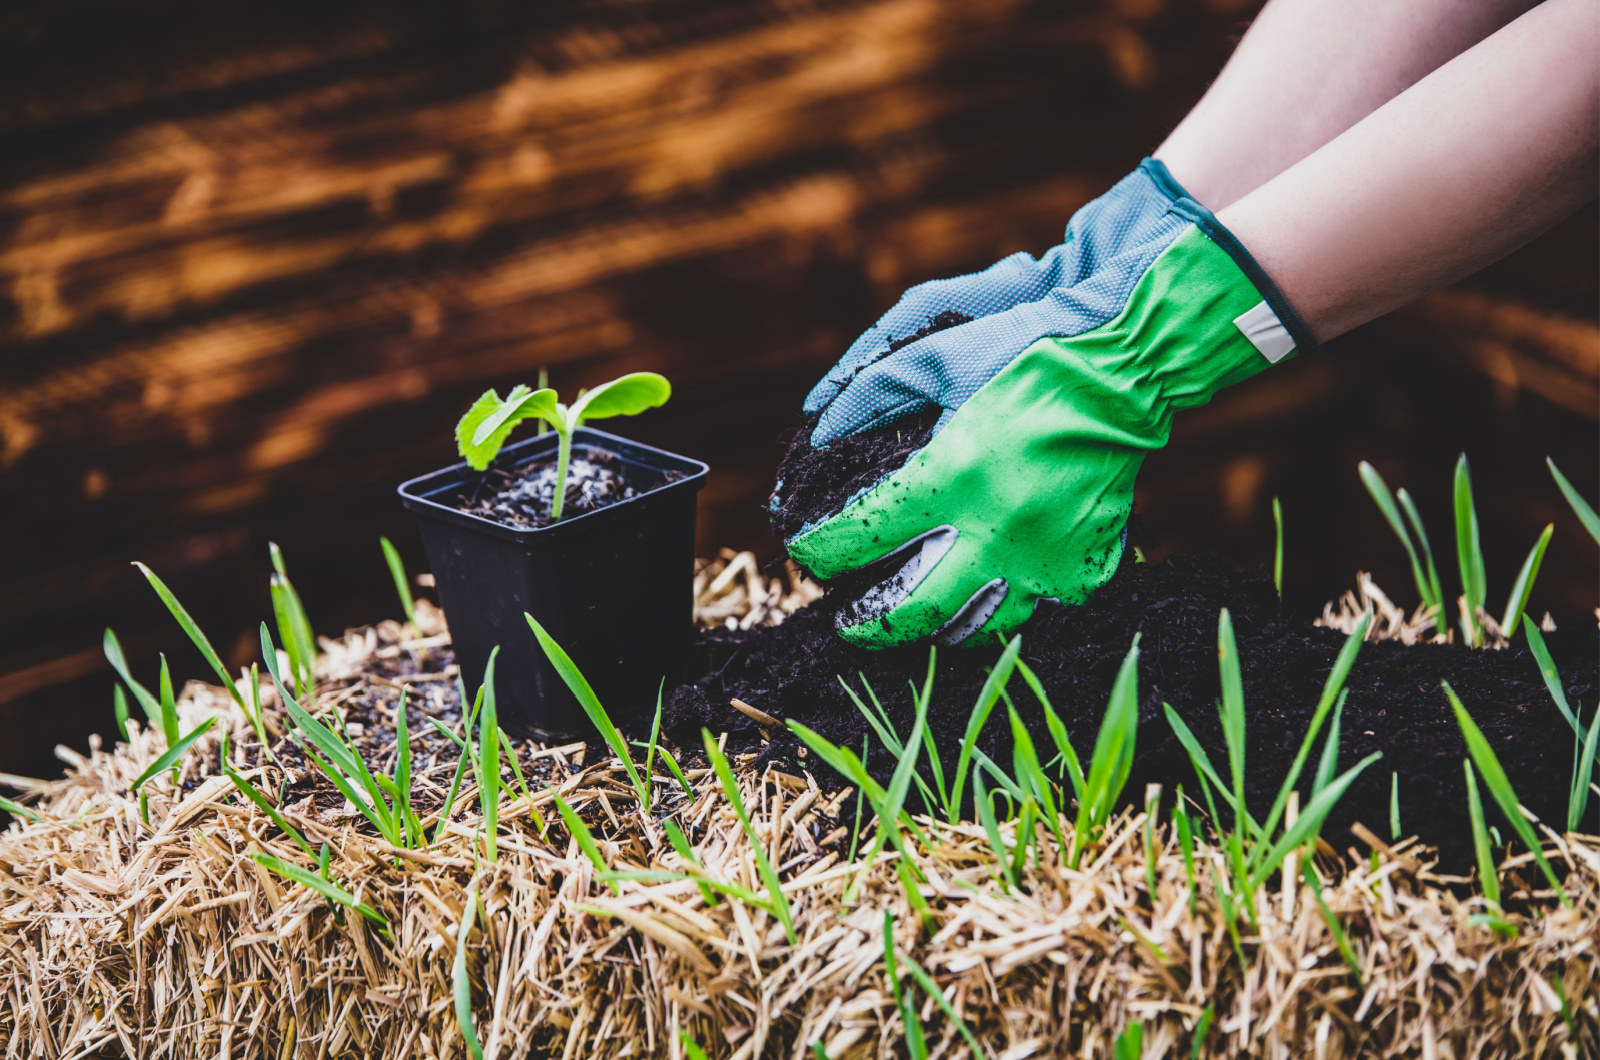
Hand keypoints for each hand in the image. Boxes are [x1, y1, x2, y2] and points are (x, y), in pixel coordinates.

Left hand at [787, 207, 1315, 647]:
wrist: (1129, 365)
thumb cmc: (1026, 352)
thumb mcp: (934, 356)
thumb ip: (866, 397)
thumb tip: (817, 437)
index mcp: (958, 472)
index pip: (860, 537)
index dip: (818, 550)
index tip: (808, 549)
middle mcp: (1000, 527)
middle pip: (910, 612)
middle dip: (862, 623)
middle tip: (844, 616)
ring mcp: (1047, 558)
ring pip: (968, 629)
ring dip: (925, 628)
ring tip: (902, 613)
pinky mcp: (1083, 569)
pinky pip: (1026, 615)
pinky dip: (988, 611)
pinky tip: (968, 596)